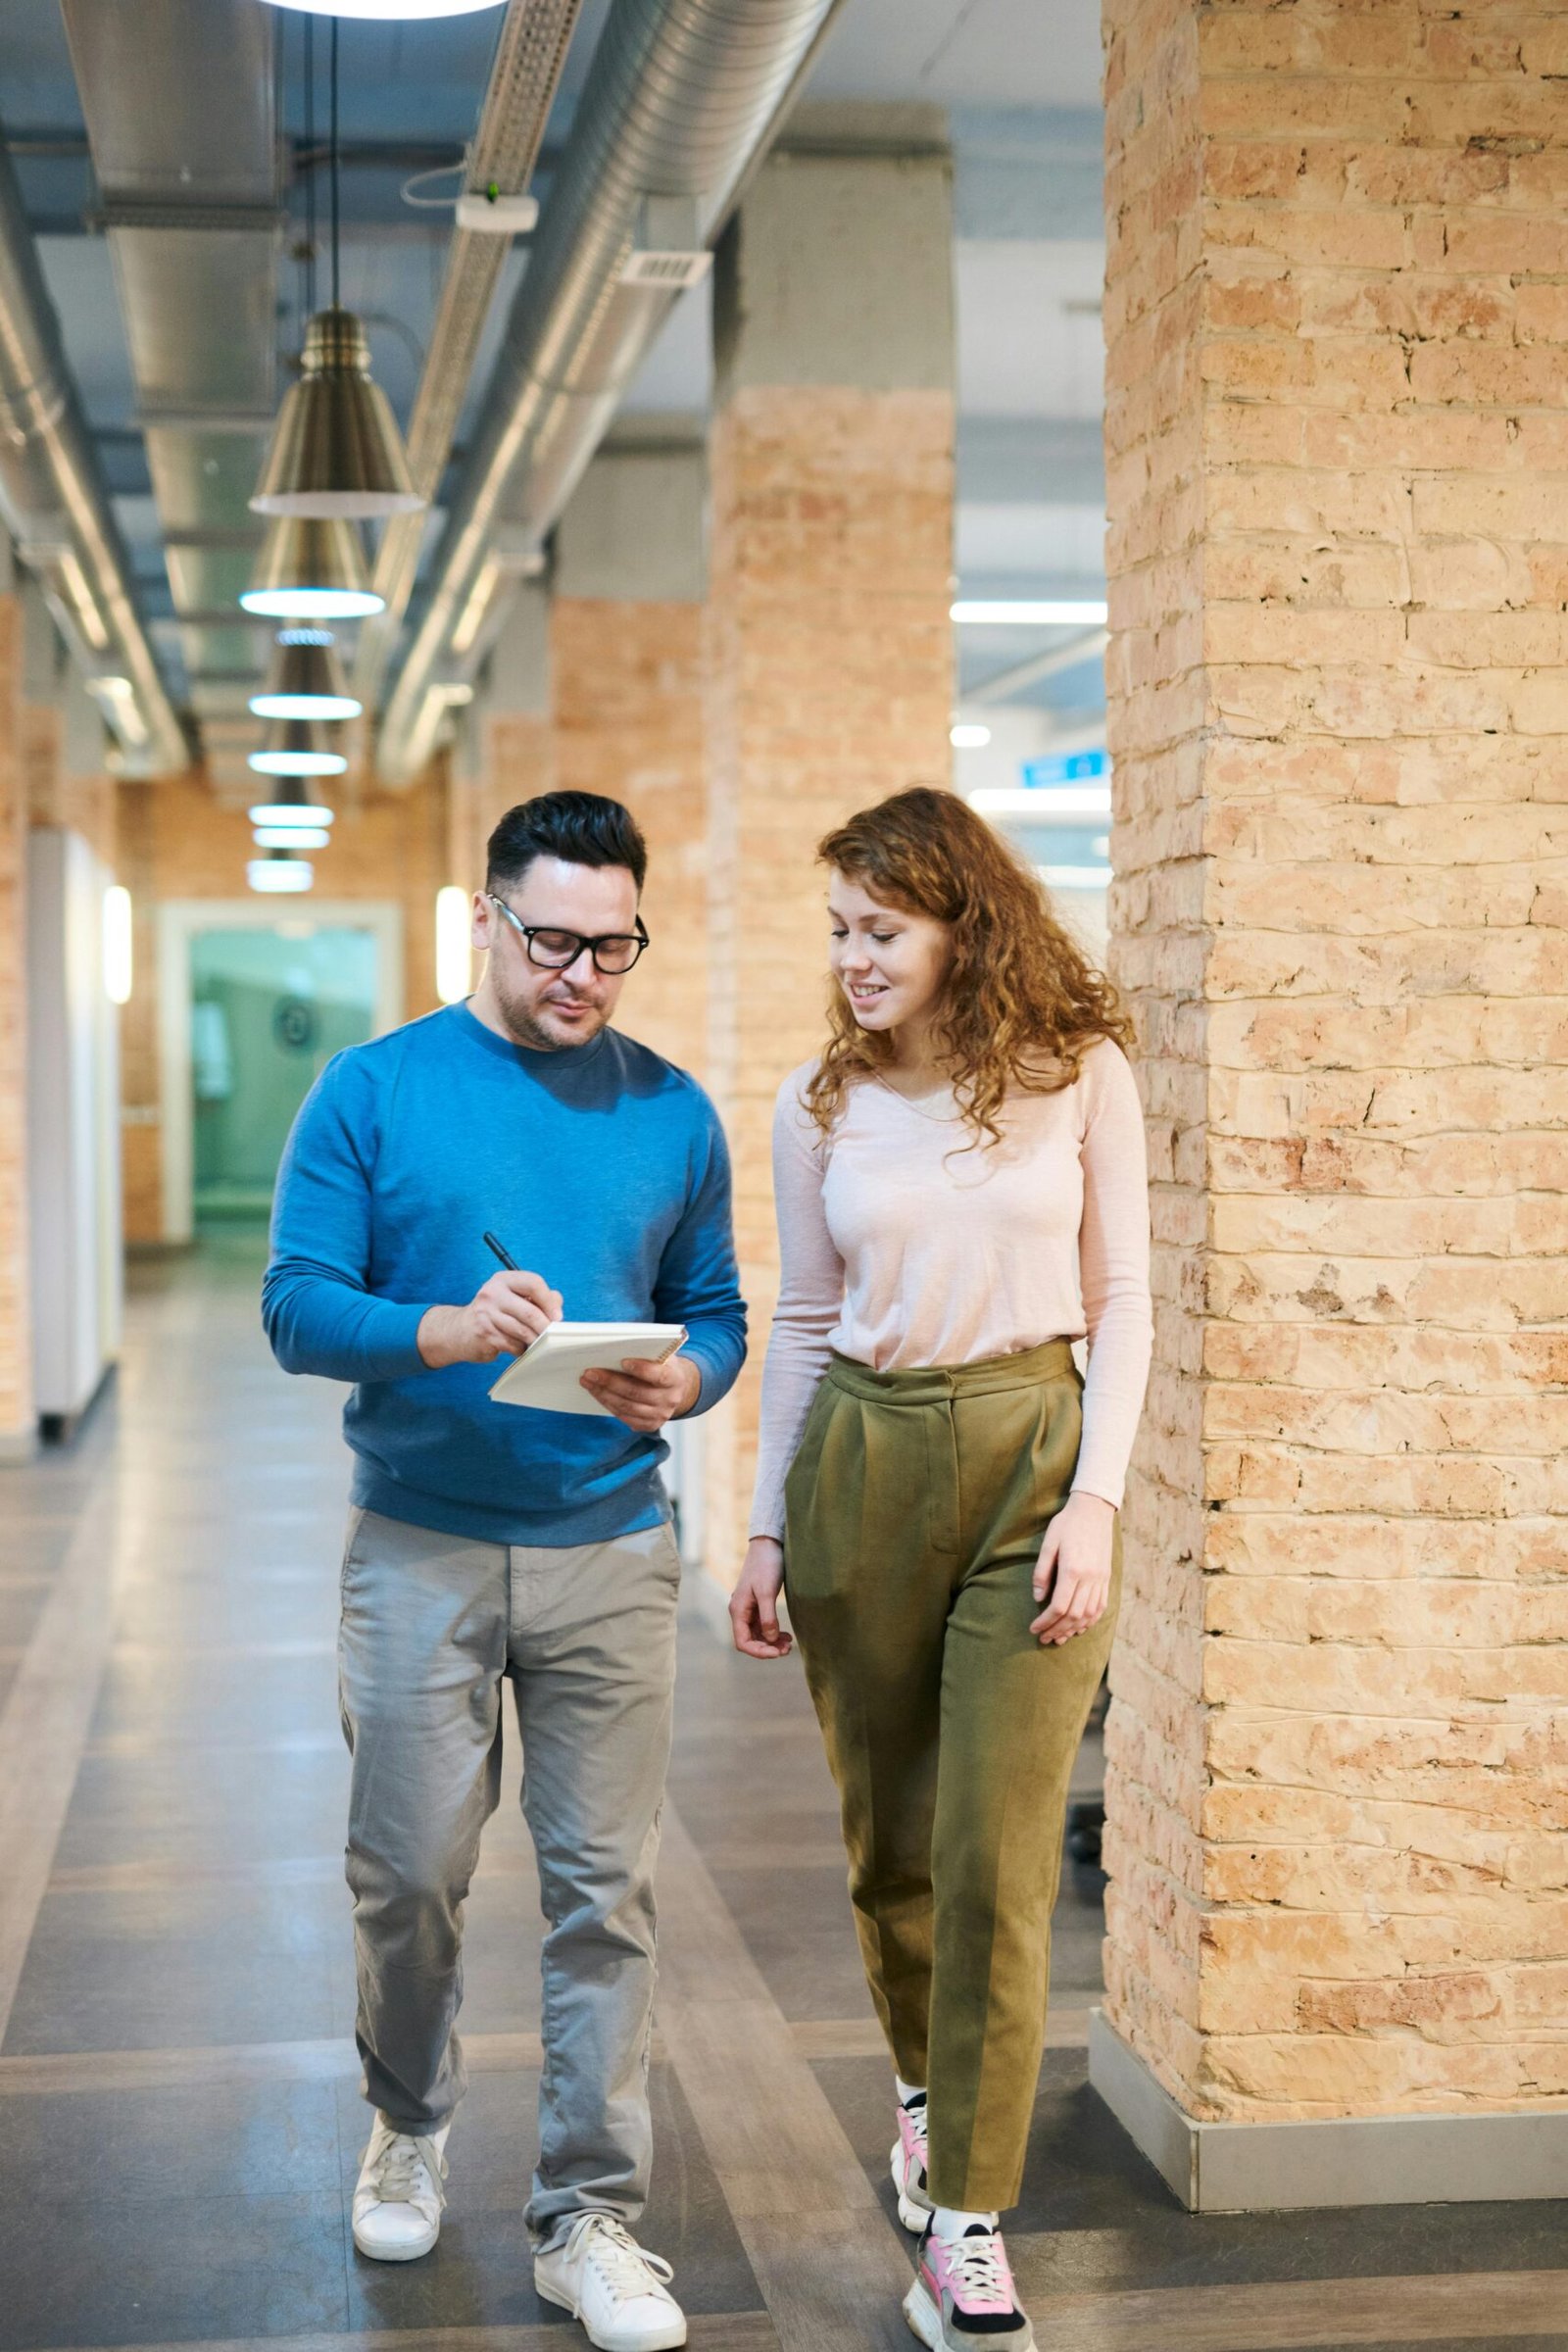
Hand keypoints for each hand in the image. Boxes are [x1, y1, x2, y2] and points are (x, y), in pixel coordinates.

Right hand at [417, 1270, 561, 1367]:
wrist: (459, 1331)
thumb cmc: (493, 1314)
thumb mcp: (511, 1298)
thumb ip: (536, 1298)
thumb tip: (557, 1305)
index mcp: (503, 1280)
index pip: (533, 1283)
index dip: (549, 1301)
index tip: (557, 1316)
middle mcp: (492, 1293)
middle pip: (530, 1311)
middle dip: (545, 1326)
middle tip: (551, 1334)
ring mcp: (486, 1314)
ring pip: (523, 1331)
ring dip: (534, 1340)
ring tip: (536, 1342)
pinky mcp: (484, 1333)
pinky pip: (513, 1344)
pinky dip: (520, 1349)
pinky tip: (518, 1348)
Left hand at [578, 1352, 700, 1432]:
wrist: (676, 1388)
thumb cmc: (662, 1366)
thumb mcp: (661, 1356)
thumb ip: (646, 1353)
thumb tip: (615, 1348)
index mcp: (676, 1378)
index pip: (659, 1376)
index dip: (642, 1369)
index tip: (623, 1361)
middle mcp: (670, 1399)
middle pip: (637, 1393)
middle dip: (610, 1382)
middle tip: (590, 1372)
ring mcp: (661, 1415)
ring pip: (627, 1407)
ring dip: (604, 1394)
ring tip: (588, 1382)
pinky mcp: (650, 1425)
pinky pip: (625, 1417)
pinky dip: (609, 1405)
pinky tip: (597, 1394)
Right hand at [730, 1537, 790, 1659]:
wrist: (768, 1544)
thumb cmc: (766, 1565)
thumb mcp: (767, 1592)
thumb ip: (768, 1617)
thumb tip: (770, 1639)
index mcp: (738, 1610)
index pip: (743, 1642)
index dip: (759, 1652)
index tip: (777, 1653)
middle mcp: (741, 1612)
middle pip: (750, 1640)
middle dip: (768, 1648)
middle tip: (788, 1649)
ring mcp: (749, 1609)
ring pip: (758, 1634)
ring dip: (772, 1642)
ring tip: (789, 1644)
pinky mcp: (758, 1604)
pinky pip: (763, 1625)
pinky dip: (773, 1632)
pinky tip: (786, 1635)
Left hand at [1030, 1491, 1115, 1645]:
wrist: (1094, 1509)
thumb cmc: (1067, 1524)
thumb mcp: (1049, 1543)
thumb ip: (1042, 1572)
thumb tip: (1038, 1598)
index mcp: (1073, 1569)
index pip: (1059, 1606)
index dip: (1045, 1622)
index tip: (1034, 1628)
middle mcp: (1090, 1578)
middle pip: (1074, 1615)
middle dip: (1057, 1630)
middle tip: (1043, 1639)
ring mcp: (1101, 1579)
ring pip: (1089, 1614)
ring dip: (1074, 1630)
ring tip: (1059, 1638)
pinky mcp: (1107, 1577)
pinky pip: (1101, 1606)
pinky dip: (1090, 1620)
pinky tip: (1080, 1627)